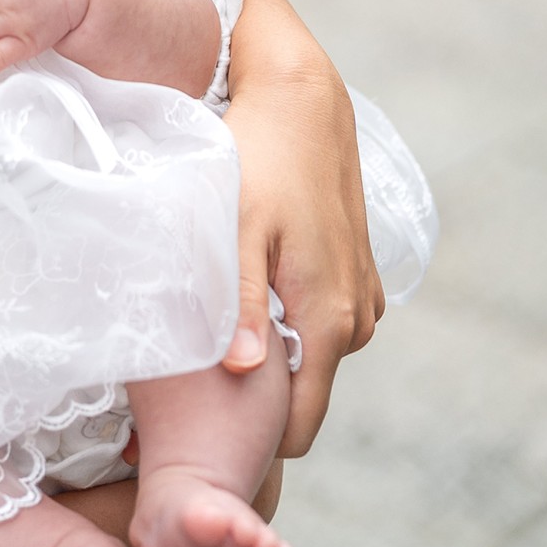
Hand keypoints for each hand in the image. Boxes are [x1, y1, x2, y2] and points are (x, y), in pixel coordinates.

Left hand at [220, 0, 383, 456]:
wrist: (303, 104)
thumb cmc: (259, 163)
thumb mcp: (237, 230)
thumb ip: (242, 304)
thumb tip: (244, 374)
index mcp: (330, 322)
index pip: (300, 428)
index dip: (250, 442)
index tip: (192, 438)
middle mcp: (356, 321)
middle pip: (303, 396)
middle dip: (253, 403)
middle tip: (184, 386)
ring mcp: (361, 299)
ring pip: (310, 360)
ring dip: (270, 357)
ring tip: (211, 331)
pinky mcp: (356, 277)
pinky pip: (319, 326)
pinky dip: (286, 324)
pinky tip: (246, 296)